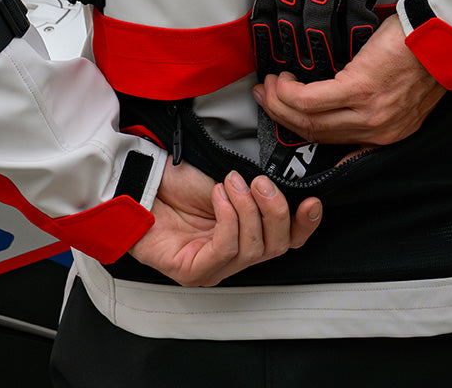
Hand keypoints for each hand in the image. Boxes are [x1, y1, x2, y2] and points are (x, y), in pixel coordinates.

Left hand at [127, 159, 321, 286]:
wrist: (141, 183)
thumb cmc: (179, 182)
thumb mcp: (229, 179)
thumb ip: (258, 189)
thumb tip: (286, 183)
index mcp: (248, 234)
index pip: (288, 240)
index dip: (305, 225)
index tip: (311, 202)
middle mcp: (234, 256)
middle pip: (277, 247)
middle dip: (275, 210)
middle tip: (259, 182)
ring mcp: (214, 268)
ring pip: (254, 248)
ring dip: (247, 208)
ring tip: (230, 183)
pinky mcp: (193, 272)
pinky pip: (226, 249)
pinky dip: (228, 217)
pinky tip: (219, 196)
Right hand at [253, 16, 445, 146]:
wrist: (444, 35)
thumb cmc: (424, 52)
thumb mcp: (403, 90)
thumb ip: (376, 104)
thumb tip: (344, 104)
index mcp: (388, 133)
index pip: (335, 141)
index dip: (301, 128)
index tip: (283, 115)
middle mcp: (377, 130)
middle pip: (315, 132)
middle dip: (282, 116)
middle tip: (265, 96)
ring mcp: (367, 113)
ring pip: (307, 120)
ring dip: (280, 103)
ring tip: (269, 85)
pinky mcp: (359, 89)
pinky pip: (310, 100)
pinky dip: (289, 92)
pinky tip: (282, 79)